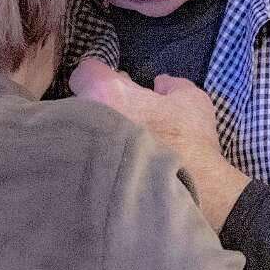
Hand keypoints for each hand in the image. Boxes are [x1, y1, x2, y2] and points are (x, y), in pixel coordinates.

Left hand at [69, 58, 248, 230]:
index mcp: (107, 92)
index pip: (84, 73)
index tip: (115, 91)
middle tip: (120, 122)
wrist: (184, 196)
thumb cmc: (188, 146)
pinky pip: (76, 161)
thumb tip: (161, 84)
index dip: (100, 79)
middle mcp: (84, 116)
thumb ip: (173, 86)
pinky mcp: (78, 177)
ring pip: (76, 133)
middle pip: (79, 104)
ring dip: (92, 137)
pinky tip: (112, 172)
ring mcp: (77, 148)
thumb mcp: (193, 104)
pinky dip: (89, 162)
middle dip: (96, 109)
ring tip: (115, 150)